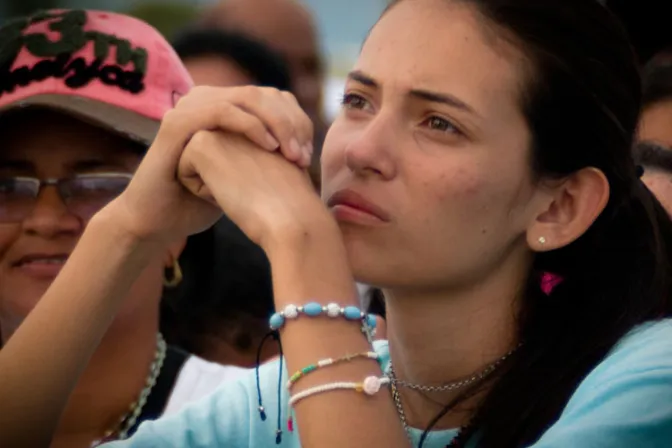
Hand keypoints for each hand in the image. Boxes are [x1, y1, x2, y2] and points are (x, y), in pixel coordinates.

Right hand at [102, 86, 314, 244]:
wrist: (160, 222)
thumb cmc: (202, 203)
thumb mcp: (243, 174)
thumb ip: (265, 153)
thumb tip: (303, 148)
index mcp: (224, 107)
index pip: (273, 98)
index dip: (298, 121)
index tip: (308, 155)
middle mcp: (206, 100)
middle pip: (264, 94)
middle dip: (292, 123)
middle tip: (304, 156)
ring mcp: (190, 108)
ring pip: (248, 97)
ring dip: (277, 123)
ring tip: (291, 154)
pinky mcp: (177, 123)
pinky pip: (222, 111)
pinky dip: (250, 125)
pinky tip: (268, 147)